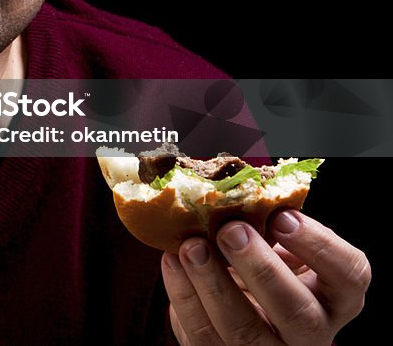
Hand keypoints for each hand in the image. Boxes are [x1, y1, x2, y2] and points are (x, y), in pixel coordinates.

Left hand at [161, 210, 369, 343]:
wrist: (239, 308)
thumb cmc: (265, 268)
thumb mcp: (280, 249)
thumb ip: (271, 226)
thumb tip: (236, 190)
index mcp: (336, 295)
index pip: (350, 275)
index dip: (319, 246)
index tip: (282, 217)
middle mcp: (313, 331)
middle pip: (298, 312)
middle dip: (261, 269)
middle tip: (231, 231)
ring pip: (244, 330)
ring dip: (212, 284)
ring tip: (192, 246)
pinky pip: (203, 335)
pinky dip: (184, 296)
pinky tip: (173, 262)